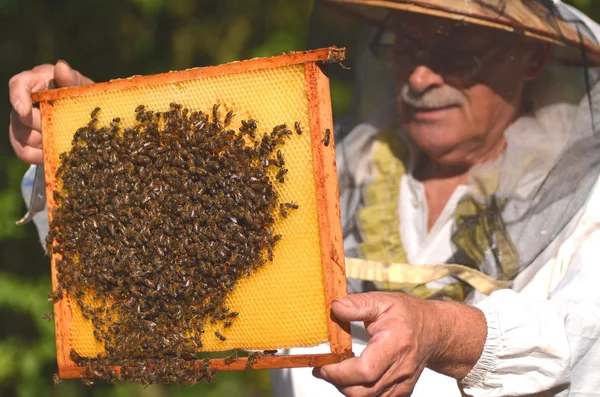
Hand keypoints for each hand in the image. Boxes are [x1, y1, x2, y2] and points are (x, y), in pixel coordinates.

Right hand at [9, 60, 92, 164]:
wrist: (86, 118)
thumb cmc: (82, 97)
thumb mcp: (82, 88)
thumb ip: (72, 79)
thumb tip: (61, 66)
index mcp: (36, 82)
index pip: (18, 85)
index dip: (18, 98)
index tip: (25, 111)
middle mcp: (24, 101)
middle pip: (21, 117)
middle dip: (40, 125)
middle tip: (60, 130)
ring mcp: (20, 122)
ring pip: (21, 135)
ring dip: (42, 142)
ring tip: (61, 143)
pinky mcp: (22, 141)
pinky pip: (23, 152)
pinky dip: (37, 156)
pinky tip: (52, 157)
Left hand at [313, 292, 486, 396]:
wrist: (435, 331)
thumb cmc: (409, 315)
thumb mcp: (382, 301)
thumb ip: (357, 304)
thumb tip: (335, 309)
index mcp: (396, 343)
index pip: (366, 370)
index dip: (340, 372)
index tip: (323, 365)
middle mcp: (401, 368)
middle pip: (363, 391)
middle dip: (337, 382)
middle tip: (323, 367)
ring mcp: (403, 383)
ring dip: (346, 387)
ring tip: (336, 370)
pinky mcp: (401, 391)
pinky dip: (359, 391)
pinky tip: (351, 377)